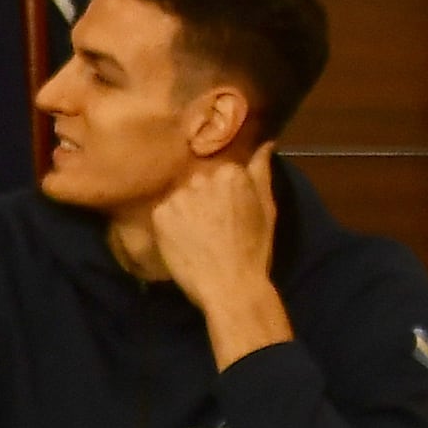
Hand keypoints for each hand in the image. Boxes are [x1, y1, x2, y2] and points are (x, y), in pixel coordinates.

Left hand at [147, 151, 293, 364]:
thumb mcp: (267, 208)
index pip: (220, 170)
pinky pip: (164, 211)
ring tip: (196, 233)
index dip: (222, 190)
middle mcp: (202, 178)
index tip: (227, 208)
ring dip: (185, 208)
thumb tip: (265, 142)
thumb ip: (261, 172)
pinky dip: (170, 223)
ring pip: (180, 195)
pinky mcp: (160, 213)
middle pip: (197, 180)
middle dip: (202, 196)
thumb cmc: (254, 249)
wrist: (229, 285)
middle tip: (211, 223)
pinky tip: (183, 239)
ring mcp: (178, 195)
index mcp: (231, 173)